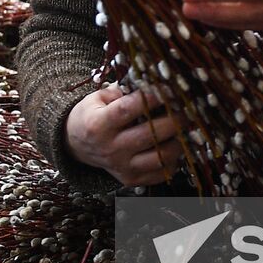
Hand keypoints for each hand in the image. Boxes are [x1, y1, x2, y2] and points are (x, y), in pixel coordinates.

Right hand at [64, 85, 182, 186]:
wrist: (78, 145)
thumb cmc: (92, 116)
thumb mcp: (97, 97)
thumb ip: (122, 89)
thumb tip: (151, 83)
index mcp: (99, 125)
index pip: (127, 110)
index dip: (151, 99)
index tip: (167, 89)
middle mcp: (110, 148)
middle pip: (150, 135)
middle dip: (174, 120)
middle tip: (184, 109)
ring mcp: (122, 167)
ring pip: (160, 157)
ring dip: (179, 141)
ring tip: (184, 128)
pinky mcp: (131, 179)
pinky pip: (161, 173)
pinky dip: (174, 159)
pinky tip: (175, 145)